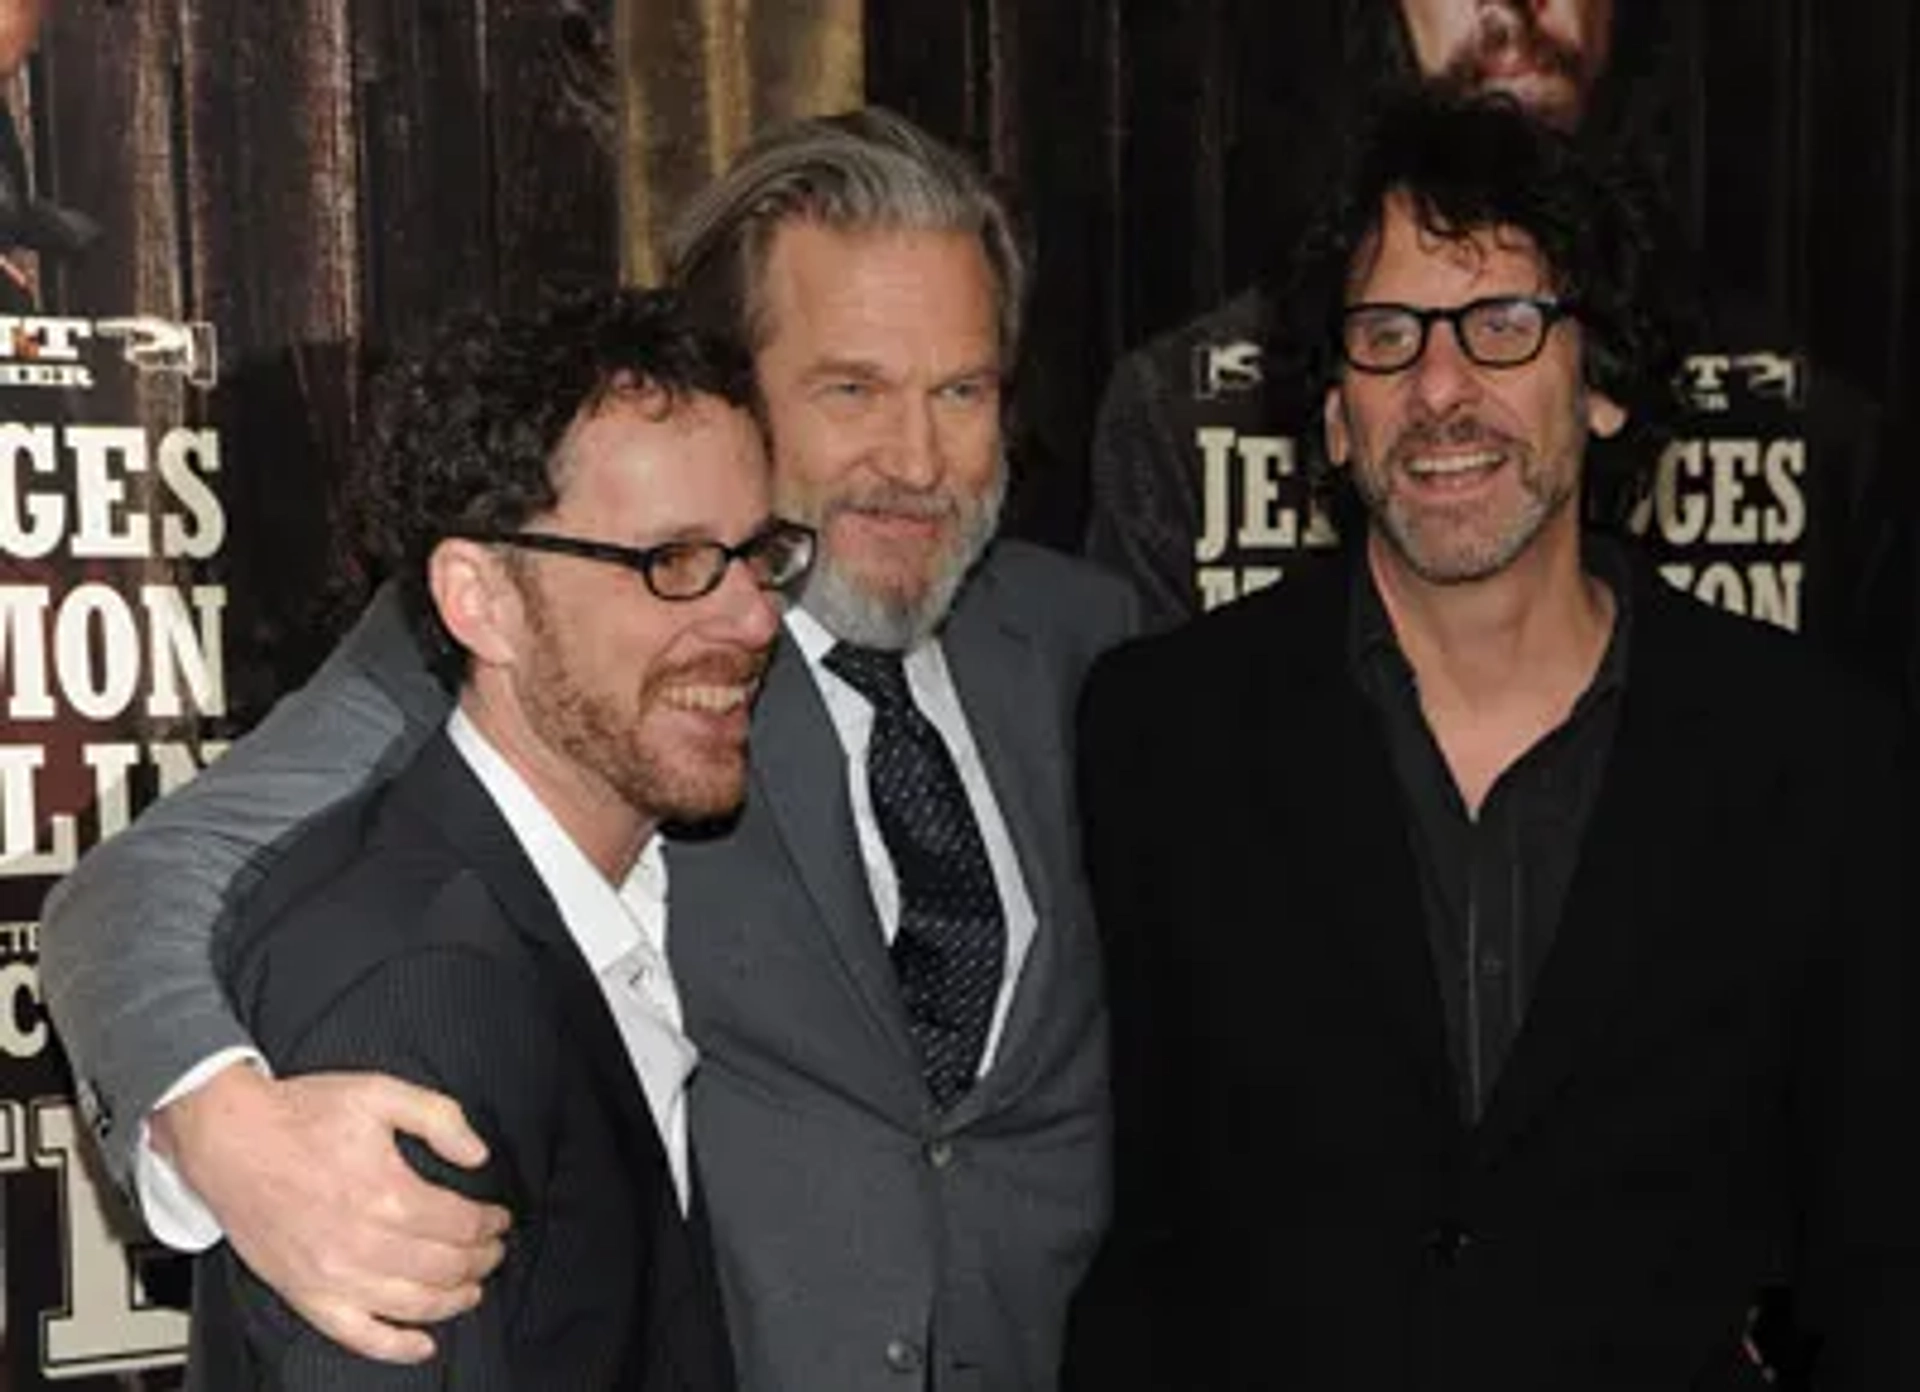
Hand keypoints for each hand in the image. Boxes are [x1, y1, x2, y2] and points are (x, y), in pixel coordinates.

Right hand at [152, 1063, 510, 1361]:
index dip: (490, 1224)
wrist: (228, 1138)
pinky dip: (396, 1346)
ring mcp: (332, 1276)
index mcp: (388, 1194)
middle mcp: (363, 1243)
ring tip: (472, 1288)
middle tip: (493, 1251)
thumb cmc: (300, 1114)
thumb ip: (440, 1118)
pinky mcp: (305, 1294)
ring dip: (454, 1300)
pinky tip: (424, 1344)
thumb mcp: (381, 1093)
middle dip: (480, 1260)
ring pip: (414, 1305)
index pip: (461, 1224)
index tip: (499, 1219)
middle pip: (445, 1266)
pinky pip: (358, 1336)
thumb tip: (477, 1155)